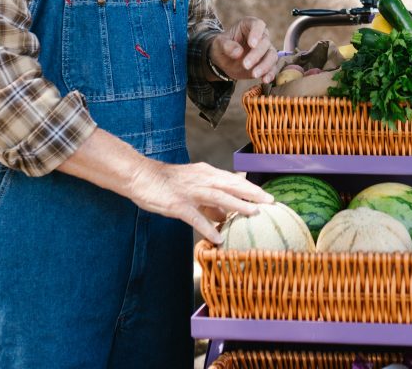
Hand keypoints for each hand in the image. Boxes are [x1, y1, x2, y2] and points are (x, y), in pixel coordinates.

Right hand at [127, 159, 272, 242]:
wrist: (141, 177)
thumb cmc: (167, 184)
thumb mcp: (193, 188)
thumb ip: (210, 202)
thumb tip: (226, 216)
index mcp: (206, 173)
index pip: (234, 180)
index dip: (251, 188)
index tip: (268, 196)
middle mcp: (201, 179)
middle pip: (232, 184)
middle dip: (252, 193)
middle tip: (270, 202)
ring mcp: (190, 191)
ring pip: (218, 196)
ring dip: (237, 205)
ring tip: (253, 214)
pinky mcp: (178, 204)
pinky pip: (195, 217)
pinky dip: (207, 226)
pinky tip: (217, 237)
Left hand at [209, 16, 276, 82]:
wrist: (224, 60)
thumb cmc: (221, 47)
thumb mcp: (218, 44)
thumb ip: (227, 46)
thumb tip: (238, 52)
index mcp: (248, 25)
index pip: (258, 25)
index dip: (257, 33)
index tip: (252, 44)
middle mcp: (261, 36)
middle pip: (265, 42)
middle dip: (257, 54)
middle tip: (246, 64)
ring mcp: (265, 50)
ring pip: (272, 55)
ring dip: (265, 65)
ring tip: (254, 74)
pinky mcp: (267, 63)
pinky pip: (273, 67)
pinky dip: (270, 74)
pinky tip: (265, 80)